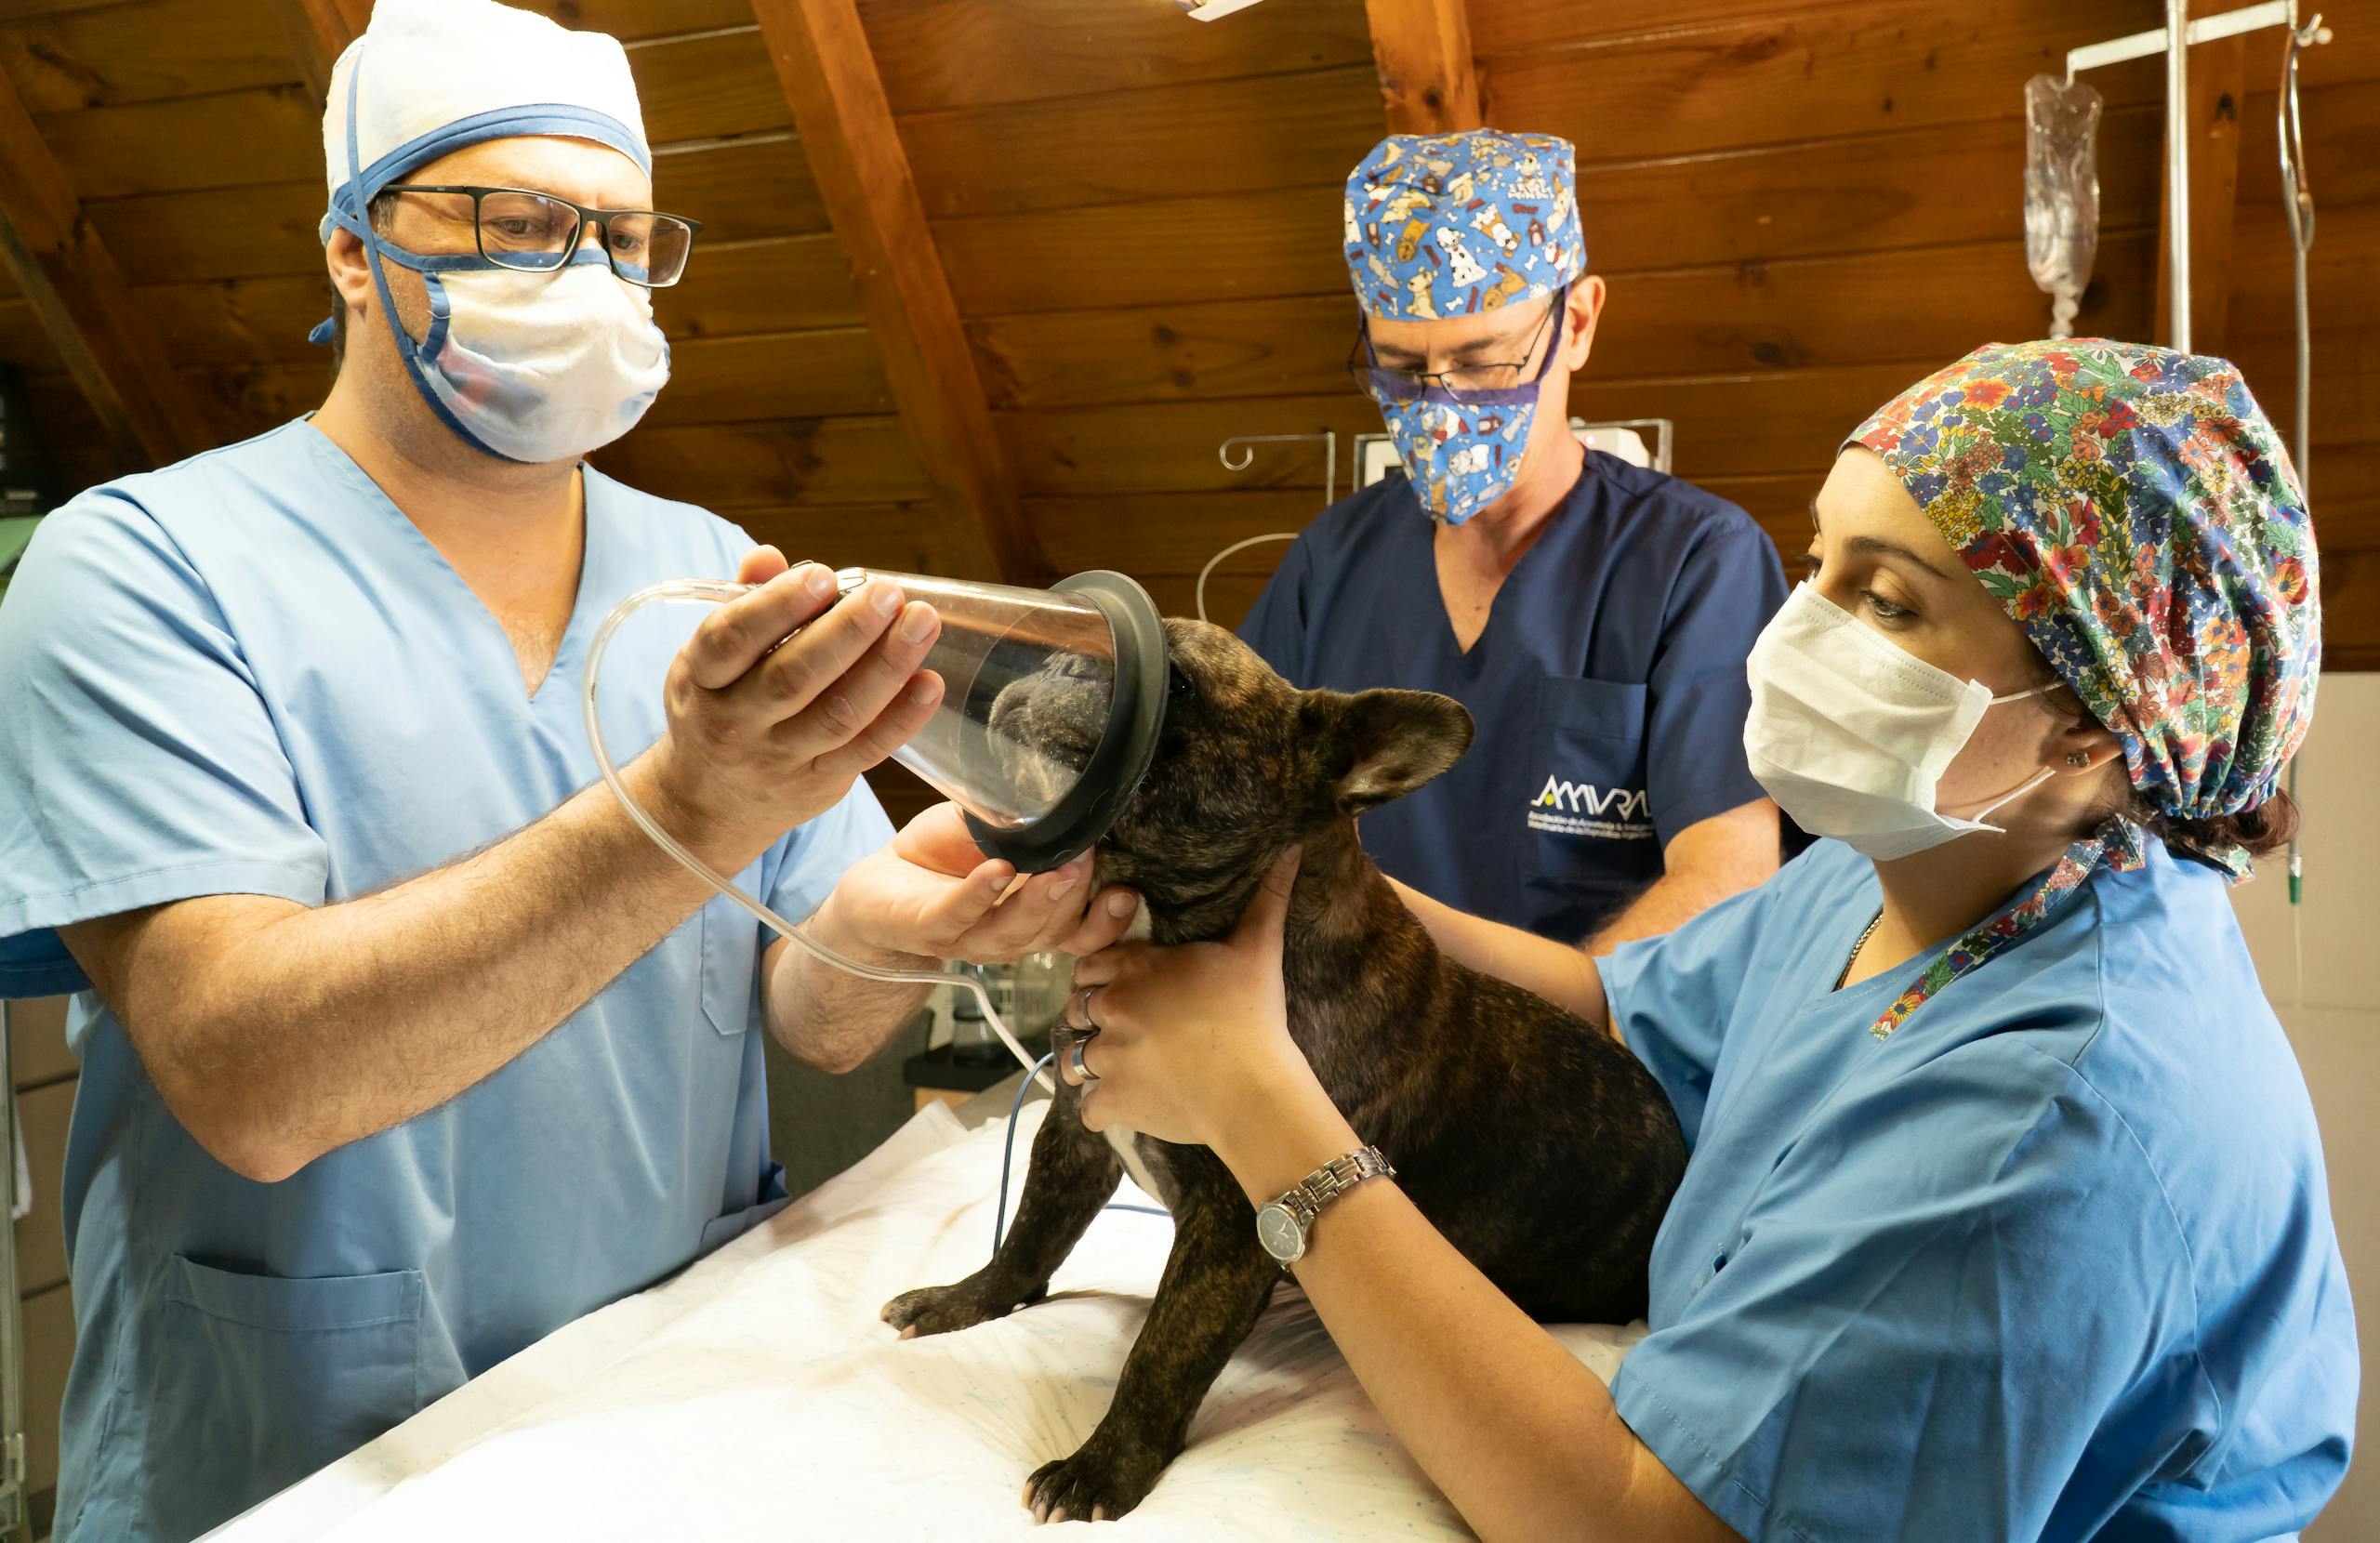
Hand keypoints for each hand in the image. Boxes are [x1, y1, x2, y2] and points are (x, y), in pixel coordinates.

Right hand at [645, 547, 942, 871]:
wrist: (708, 804)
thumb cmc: (717, 708)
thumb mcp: (709, 659)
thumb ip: (745, 603)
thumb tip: (769, 558)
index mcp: (700, 677)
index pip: (732, 637)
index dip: (778, 605)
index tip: (823, 575)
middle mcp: (736, 721)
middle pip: (793, 676)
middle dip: (847, 631)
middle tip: (888, 594)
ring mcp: (779, 757)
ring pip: (837, 713)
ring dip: (886, 666)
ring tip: (921, 623)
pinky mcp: (820, 783)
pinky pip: (866, 750)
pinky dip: (903, 718)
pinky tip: (930, 682)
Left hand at [815, 803, 1141, 966]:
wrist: (879, 884)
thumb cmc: (944, 857)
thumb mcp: (994, 832)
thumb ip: (1029, 822)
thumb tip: (1064, 782)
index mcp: (1034, 916)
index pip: (1083, 932)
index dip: (1109, 921)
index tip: (1127, 892)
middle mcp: (1008, 935)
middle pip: (1054, 930)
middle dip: (1074, 897)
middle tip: (1085, 860)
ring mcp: (967, 936)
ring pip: (1012, 933)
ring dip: (1036, 903)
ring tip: (1053, 870)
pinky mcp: (925, 927)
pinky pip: (957, 916)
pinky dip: (979, 895)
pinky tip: (994, 870)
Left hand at [1060, 848, 1317, 1150]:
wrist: (1255, 1090)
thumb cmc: (1255, 1015)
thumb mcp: (1259, 950)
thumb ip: (1266, 898)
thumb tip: (1291, 848)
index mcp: (1135, 968)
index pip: (1088, 965)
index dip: (1103, 978)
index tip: (1126, 990)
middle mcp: (1111, 1009)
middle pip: (1075, 1010)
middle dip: (1095, 1019)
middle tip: (1128, 1029)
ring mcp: (1107, 1059)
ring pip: (1074, 1060)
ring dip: (1093, 1064)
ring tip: (1123, 1067)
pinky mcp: (1113, 1102)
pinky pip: (1088, 1108)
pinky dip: (1105, 1109)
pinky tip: (1130, 1103)